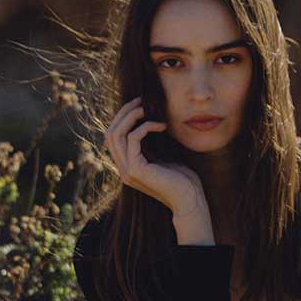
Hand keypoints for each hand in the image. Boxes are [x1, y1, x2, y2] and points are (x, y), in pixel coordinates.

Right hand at [104, 95, 205, 215]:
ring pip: (116, 134)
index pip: (113, 137)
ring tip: (146, 108)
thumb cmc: (182, 179)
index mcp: (127, 167)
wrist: (189, 200)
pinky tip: (162, 126)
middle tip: (140, 101)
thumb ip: (150, 145)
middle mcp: (123, 170)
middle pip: (110, 133)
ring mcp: (127, 171)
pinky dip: (146, 127)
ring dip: (130, 116)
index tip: (139, 105)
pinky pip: (133, 138)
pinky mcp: (136, 170)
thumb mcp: (162, 157)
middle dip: (123, 113)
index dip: (123, 118)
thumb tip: (147, 120)